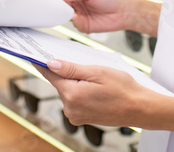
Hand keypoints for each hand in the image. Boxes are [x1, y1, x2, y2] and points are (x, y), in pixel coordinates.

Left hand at [39, 59, 153, 128]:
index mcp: (72, 95)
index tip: (34, 55)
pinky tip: (95, 88)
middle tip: (85, 65)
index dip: (43, 63)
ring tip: (96, 80)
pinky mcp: (81, 118)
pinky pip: (74, 99)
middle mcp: (70, 108)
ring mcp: (75, 115)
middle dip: (68, 72)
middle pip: (60, 82)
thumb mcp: (98, 72)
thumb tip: (51, 64)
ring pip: (68, 90)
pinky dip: (80, 91)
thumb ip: (72, 68)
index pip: (50, 75)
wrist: (139, 108)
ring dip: (76, 82)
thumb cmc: (123, 89)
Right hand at [57, 0, 131, 33]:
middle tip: (57, 5)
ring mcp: (80, 15)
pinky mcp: (83, 25)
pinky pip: (74, 24)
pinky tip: (77, 17)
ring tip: (70, 10)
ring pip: (66, 16)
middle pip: (62, 5)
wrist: (123, 12)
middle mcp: (77, 4)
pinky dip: (75, 21)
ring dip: (67, 14)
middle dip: (59, 6)